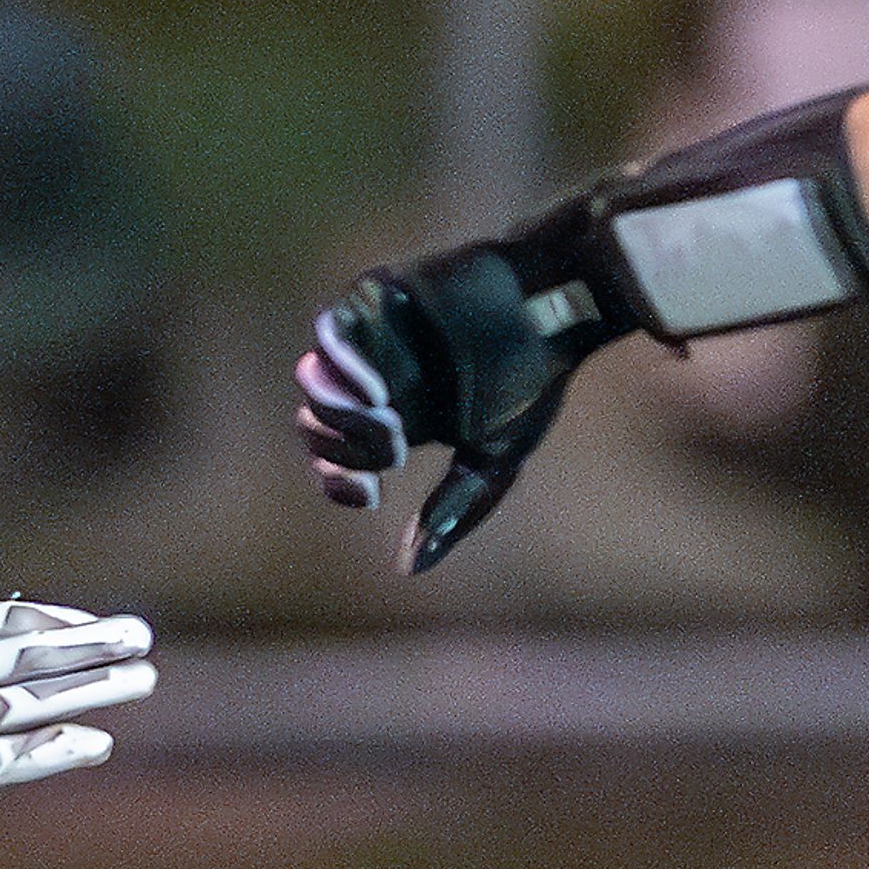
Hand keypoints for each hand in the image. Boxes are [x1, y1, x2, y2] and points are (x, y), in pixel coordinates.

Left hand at [296, 198, 628, 571]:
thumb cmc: (534, 378)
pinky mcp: (374, 299)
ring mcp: (371, 339)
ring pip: (312, 383)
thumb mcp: (493, 459)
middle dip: (345, 449)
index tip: (371, 496)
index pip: (333, 459)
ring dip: (340, 414)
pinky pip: (327, 333)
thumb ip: (454, 510)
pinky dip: (340, 366)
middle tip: (394, 448)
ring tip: (387, 417)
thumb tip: (409, 569)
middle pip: (314, 426)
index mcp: (397, 420)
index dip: (337, 484)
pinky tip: (375, 389)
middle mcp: (376, 380)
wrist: (556, 303)